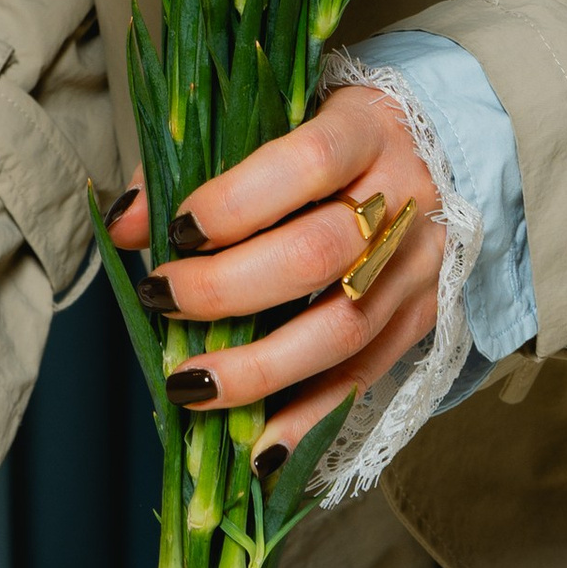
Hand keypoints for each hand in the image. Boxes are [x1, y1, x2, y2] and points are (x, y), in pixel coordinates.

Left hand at [108, 84, 442, 468]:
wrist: (439, 150)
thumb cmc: (327, 132)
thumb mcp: (274, 117)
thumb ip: (195, 160)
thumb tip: (128, 224)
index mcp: (364, 127)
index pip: (303, 164)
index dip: (236, 201)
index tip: (175, 230)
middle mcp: (403, 197)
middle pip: (318, 254)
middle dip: (228, 289)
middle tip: (160, 299)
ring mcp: (420, 265)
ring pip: (344, 329)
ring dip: (260, 370)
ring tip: (190, 387)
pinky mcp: (423, 318)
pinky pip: (365, 377)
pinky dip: (308, 419)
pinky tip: (258, 450)